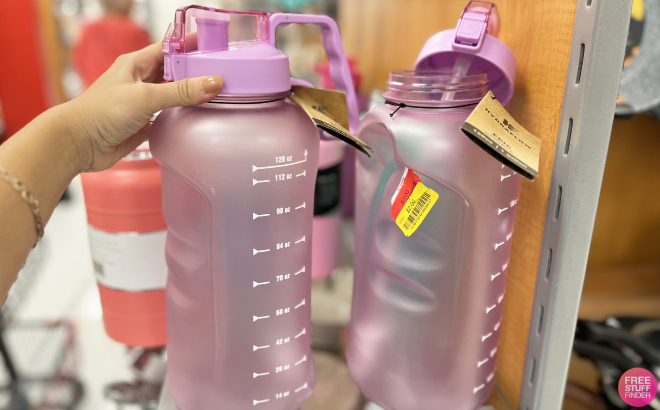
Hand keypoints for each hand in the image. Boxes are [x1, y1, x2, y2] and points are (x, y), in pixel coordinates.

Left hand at [64, 42, 222, 172]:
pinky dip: (182, 117)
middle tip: (221, 72)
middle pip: (174, 71)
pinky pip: (168, 117)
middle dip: (195, 70)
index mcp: (136, 64)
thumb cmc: (99, 113)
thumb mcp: (145, 97)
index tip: (214, 45)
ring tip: (215, 94)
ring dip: (190, 94)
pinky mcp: (143, 124)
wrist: (78, 144)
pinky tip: (196, 119)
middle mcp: (139, 81)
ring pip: (173, 94)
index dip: (190, 45)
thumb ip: (180, 91)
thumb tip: (212, 82)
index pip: (169, 47)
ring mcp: (142, 103)